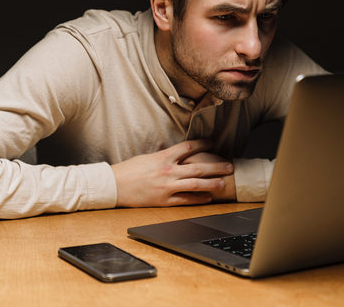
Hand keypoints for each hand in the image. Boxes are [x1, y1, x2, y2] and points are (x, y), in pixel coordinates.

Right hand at [111, 139, 233, 206]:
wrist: (114, 186)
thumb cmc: (128, 170)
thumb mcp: (147, 157)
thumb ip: (164, 157)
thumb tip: (176, 155)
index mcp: (163, 157)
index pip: (188, 147)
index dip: (203, 144)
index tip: (212, 143)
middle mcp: (168, 171)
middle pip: (198, 167)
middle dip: (216, 166)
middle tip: (229, 165)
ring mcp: (167, 187)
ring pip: (195, 184)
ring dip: (212, 183)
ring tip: (224, 182)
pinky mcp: (164, 200)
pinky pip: (185, 200)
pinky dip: (198, 199)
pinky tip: (208, 198)